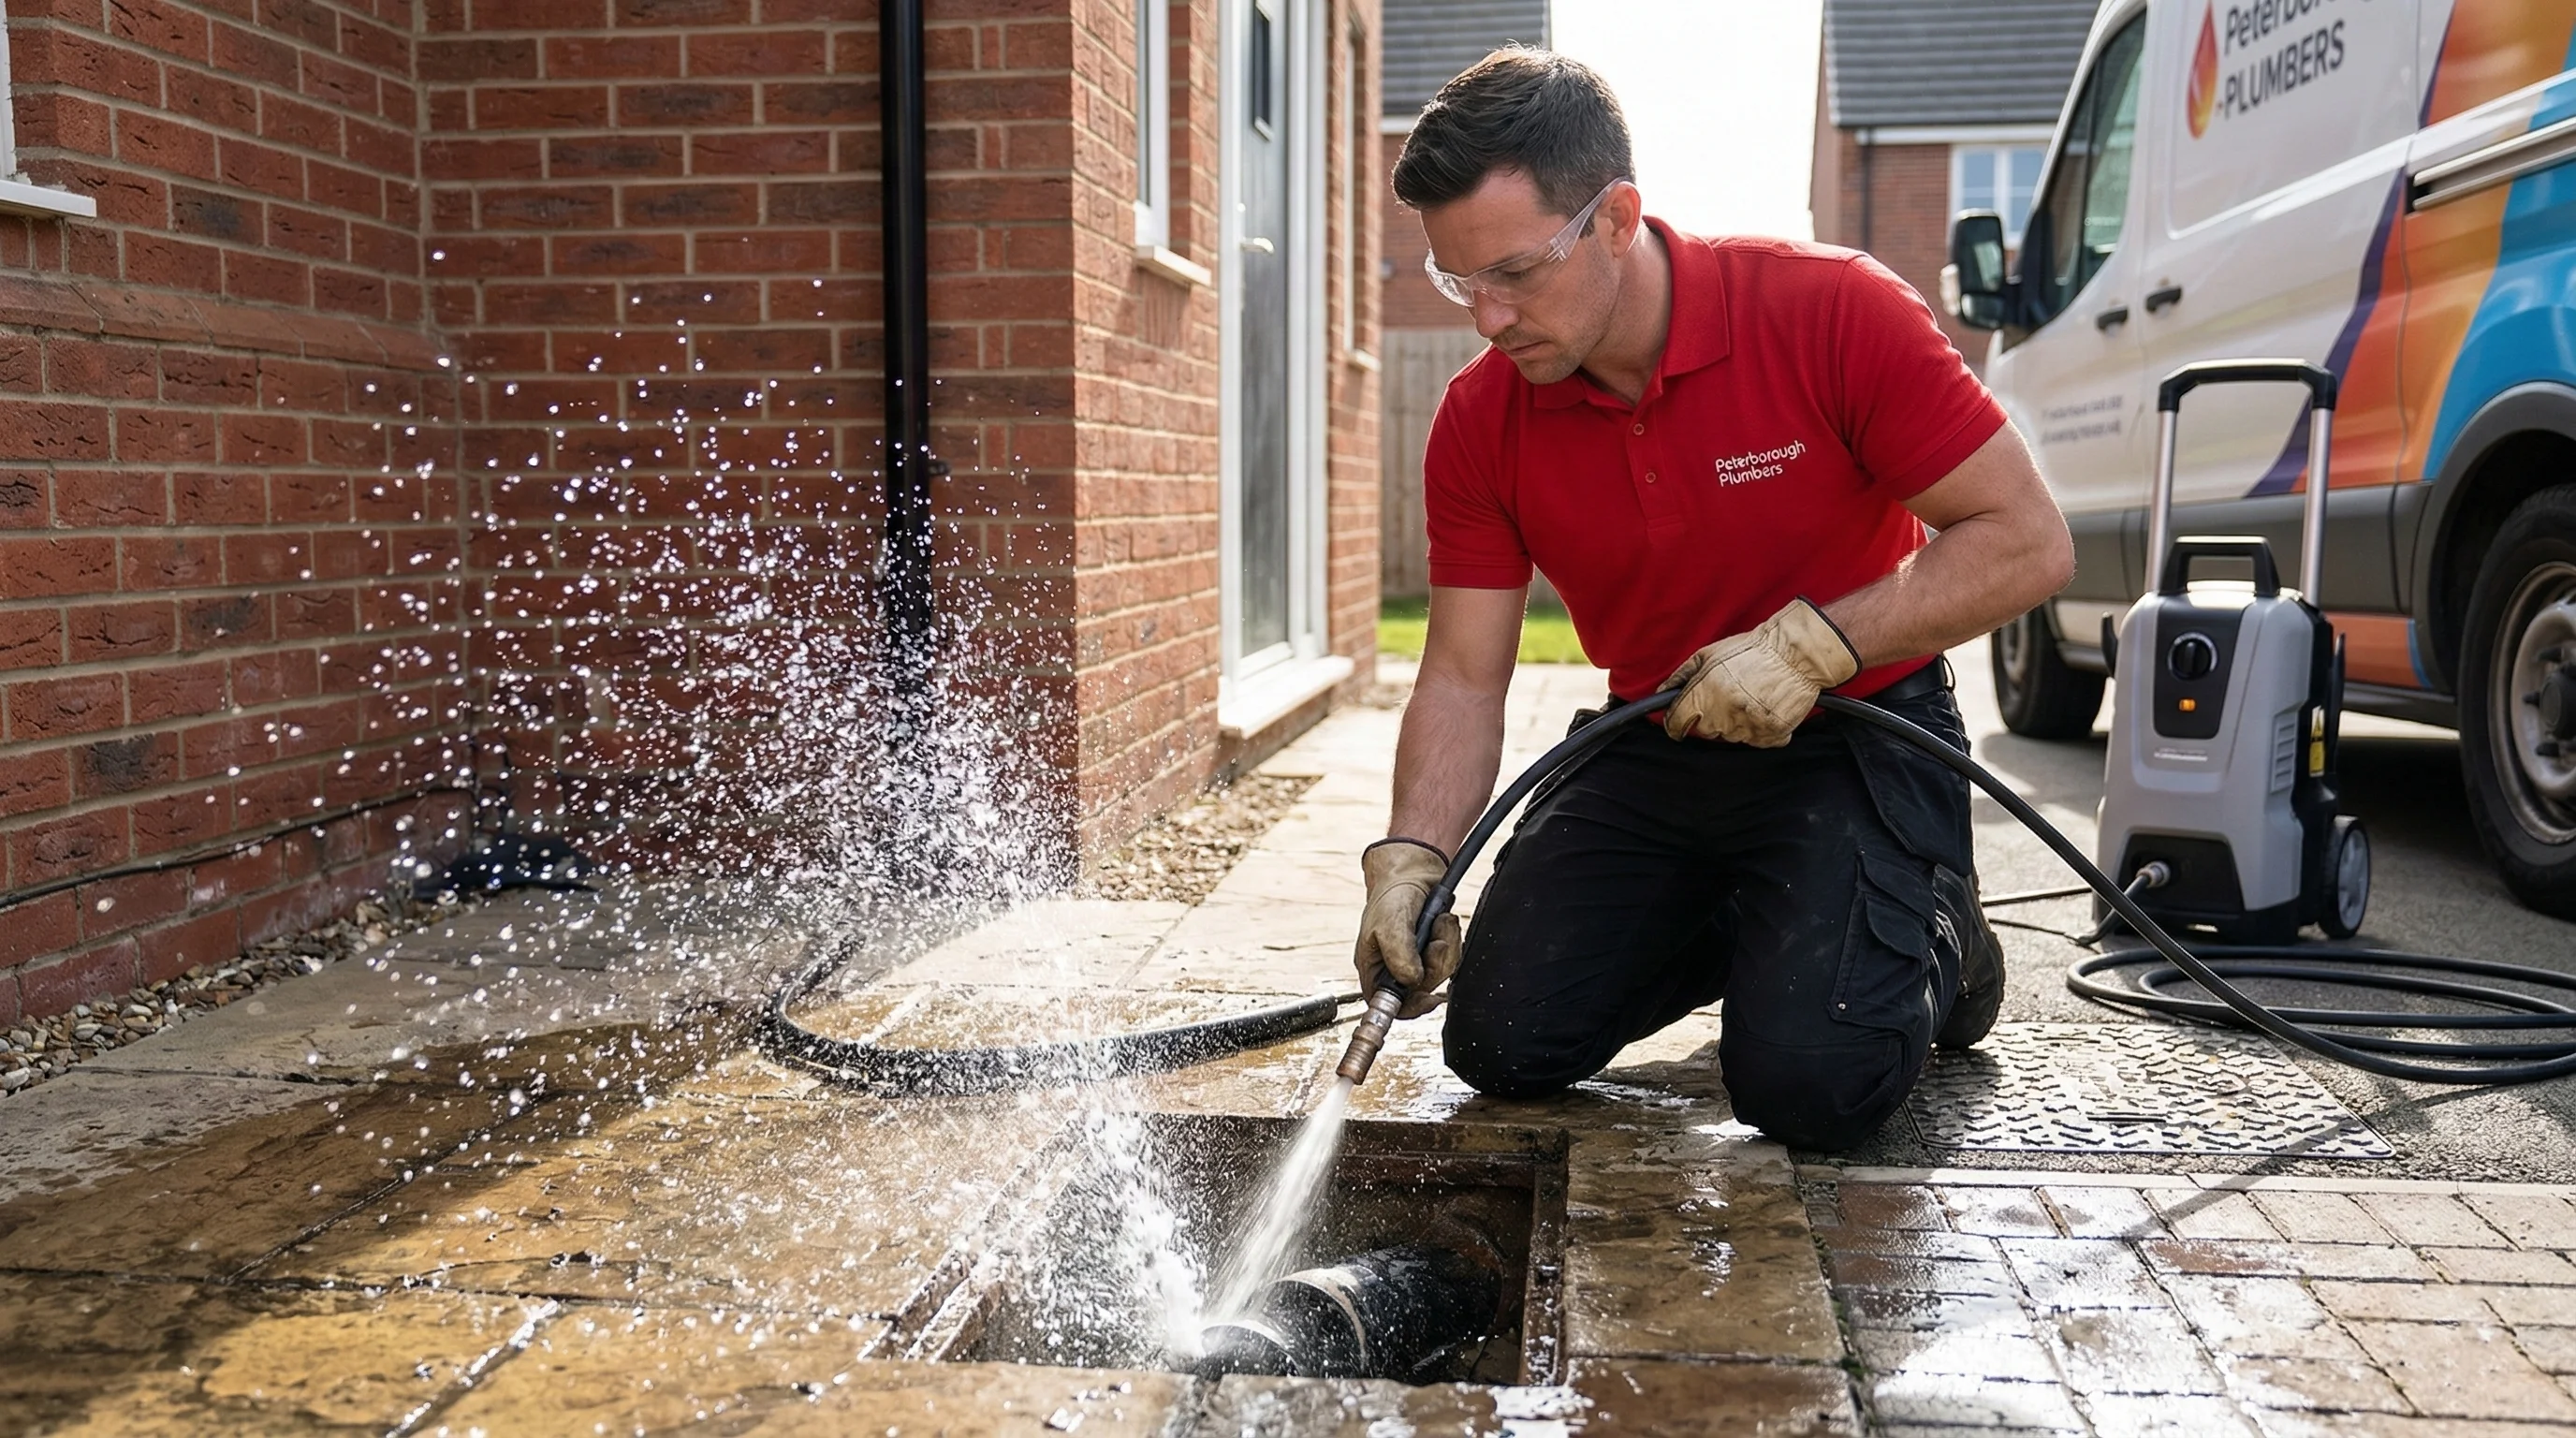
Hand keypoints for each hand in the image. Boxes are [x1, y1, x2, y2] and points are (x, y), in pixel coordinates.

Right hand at [1354, 838, 1461, 1018]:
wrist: (1413, 870)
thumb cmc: (1391, 896)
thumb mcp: (1390, 923)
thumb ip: (1399, 953)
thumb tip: (1412, 980)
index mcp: (1375, 969)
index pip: (1388, 1004)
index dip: (1410, 1008)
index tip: (1429, 999)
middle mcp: (1395, 969)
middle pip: (1422, 990)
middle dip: (1435, 964)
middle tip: (1435, 941)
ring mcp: (1416, 961)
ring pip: (1441, 974)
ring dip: (1446, 947)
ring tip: (1439, 924)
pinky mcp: (1434, 951)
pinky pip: (1451, 959)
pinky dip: (1452, 939)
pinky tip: (1443, 923)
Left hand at [1660, 598, 1860, 746]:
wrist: (1795, 655)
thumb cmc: (1752, 651)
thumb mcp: (1709, 654)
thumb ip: (1682, 676)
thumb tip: (1663, 692)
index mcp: (1704, 695)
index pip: (1676, 723)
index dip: (1676, 721)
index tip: (1680, 720)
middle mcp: (1724, 716)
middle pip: (1705, 731)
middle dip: (1711, 716)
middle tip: (1727, 694)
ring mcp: (1748, 729)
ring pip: (1730, 736)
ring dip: (1735, 722)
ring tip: (1750, 696)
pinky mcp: (1770, 736)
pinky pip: (1755, 740)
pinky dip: (1758, 728)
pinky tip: (1764, 706)